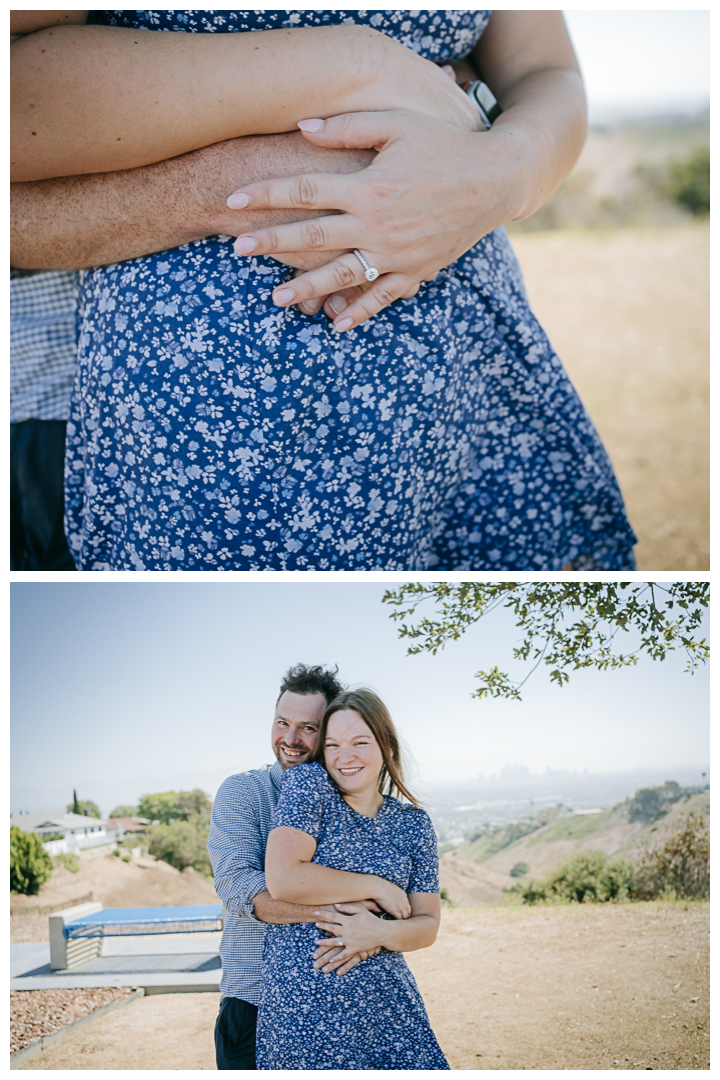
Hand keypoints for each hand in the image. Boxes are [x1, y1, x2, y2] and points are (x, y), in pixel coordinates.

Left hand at [226, 108, 511, 330]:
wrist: (496, 179)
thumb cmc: (445, 144)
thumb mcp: (397, 124)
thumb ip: (348, 127)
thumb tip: (302, 127)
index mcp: (369, 186)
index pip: (305, 191)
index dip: (266, 195)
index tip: (234, 200)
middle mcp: (378, 225)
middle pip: (314, 237)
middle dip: (273, 244)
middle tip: (237, 250)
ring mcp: (397, 253)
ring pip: (342, 276)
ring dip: (307, 289)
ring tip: (275, 298)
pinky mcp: (416, 270)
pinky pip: (383, 296)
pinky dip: (360, 312)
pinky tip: (336, 324)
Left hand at [313, 903, 388, 973]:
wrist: (382, 932)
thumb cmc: (371, 919)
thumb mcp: (361, 910)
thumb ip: (348, 908)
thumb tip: (336, 906)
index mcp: (349, 920)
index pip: (333, 916)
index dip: (324, 914)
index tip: (315, 912)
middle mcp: (348, 931)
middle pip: (331, 928)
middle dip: (322, 926)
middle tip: (315, 924)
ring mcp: (350, 941)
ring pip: (334, 943)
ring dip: (324, 942)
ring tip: (317, 942)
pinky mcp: (354, 949)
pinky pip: (343, 955)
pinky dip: (336, 958)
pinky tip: (330, 960)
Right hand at [372, 879, 410, 920]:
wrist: (379, 887)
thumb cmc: (383, 886)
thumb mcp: (393, 888)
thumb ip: (396, 894)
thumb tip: (393, 897)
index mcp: (404, 895)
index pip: (408, 906)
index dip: (405, 911)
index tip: (402, 914)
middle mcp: (404, 902)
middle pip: (408, 912)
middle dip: (404, 916)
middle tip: (401, 920)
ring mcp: (400, 907)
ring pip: (404, 917)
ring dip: (401, 919)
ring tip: (398, 923)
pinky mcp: (395, 911)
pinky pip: (399, 918)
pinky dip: (397, 921)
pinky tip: (394, 922)